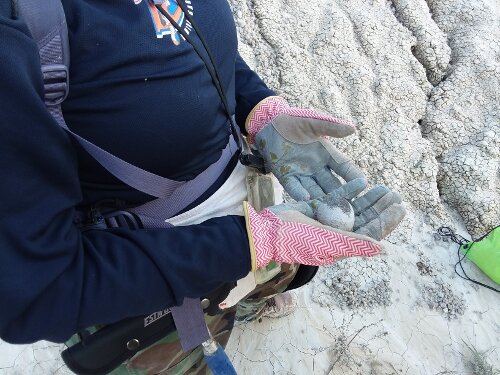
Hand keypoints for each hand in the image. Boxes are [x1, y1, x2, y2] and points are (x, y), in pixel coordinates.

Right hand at [243, 181, 405, 269]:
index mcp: (343, 245)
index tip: (401, 209)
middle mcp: (338, 233)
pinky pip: (337, 197)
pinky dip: (349, 190)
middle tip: (396, 195)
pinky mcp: (316, 207)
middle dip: (381, 207)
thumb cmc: (297, 240)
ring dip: (369, 198)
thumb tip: (383, 248)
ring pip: (354, 207)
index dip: (387, 221)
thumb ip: (355, 243)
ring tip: (385, 188)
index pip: (371, 233)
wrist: (268, 231)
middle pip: (365, 218)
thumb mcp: (328, 241)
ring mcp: (327, 220)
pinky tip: (362, 181)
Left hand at [246, 96, 363, 200]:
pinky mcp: (286, 177)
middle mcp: (317, 168)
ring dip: (322, 199)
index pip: (344, 168)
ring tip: (329, 208)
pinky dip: (300, 193)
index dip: (353, 176)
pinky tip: (306, 198)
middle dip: (341, 195)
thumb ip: (330, 127)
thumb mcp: (313, 122)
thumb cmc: (293, 121)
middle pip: (332, 184)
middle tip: (349, 206)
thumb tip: (352, 128)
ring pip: (315, 190)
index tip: (363, 184)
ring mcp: (302, 174)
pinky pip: (294, 188)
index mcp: (327, 154)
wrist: (269, 124)